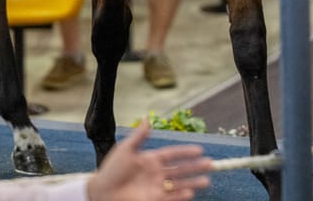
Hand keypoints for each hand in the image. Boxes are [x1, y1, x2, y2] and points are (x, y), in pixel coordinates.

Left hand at [87, 123, 210, 200]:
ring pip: (179, 185)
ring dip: (193, 183)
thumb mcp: (125, 149)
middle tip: (211, 164)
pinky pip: (171, 198)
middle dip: (195, 167)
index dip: (186, 152)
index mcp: (150, 160)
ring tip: (207, 180)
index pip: (173, 154)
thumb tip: (147, 119)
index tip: (200, 149)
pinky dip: (180, 196)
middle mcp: (156, 174)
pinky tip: (190, 193)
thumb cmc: (111, 171)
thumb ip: (138, 136)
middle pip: (180, 169)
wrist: (101, 193)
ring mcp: (156, 188)